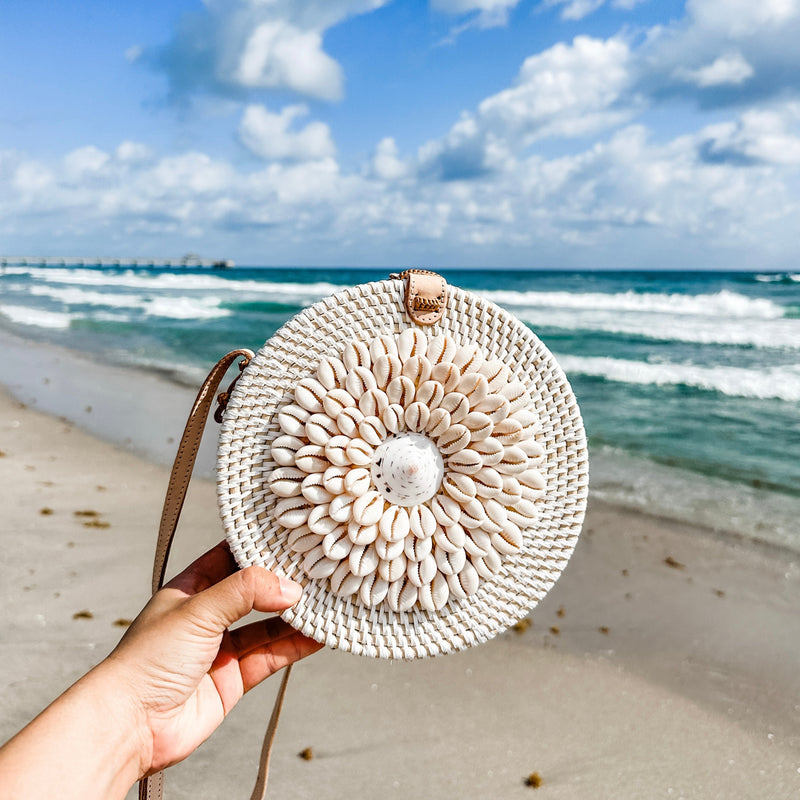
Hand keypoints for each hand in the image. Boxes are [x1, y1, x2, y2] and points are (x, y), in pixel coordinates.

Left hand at [103, 542, 322, 777]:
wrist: (130, 724)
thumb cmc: (148, 659)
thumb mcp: (198, 610)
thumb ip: (245, 592)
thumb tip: (290, 588)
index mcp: (191, 588)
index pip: (231, 556)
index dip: (259, 546)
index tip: (293, 535)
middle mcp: (208, 615)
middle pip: (255, 591)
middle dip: (284, 582)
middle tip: (319, 568)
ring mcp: (222, 647)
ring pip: (268, 625)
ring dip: (296, 615)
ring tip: (327, 600)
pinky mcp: (234, 678)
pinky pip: (272, 656)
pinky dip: (296, 645)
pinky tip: (319, 634)